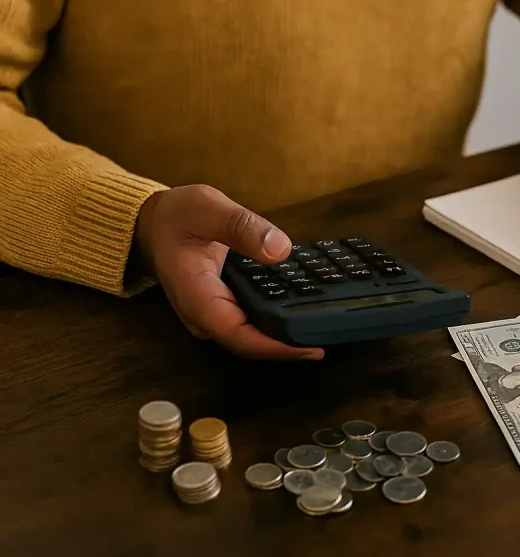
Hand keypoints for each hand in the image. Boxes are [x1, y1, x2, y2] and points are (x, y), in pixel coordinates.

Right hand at [133, 185, 324, 360]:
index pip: (238, 336)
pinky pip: (252, 322)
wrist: (152, 223)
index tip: (309, 348)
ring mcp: (213, 314)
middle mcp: (204, 315)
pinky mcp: (222, 307)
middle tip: (329, 338)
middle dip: (288, 346)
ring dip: (285, 337)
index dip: (275, 348)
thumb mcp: (207, 208)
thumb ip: (241, 226)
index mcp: (197, 297)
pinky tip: (305, 314)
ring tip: (324, 330)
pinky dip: (277, 322)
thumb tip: (280, 249)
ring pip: (252, 337)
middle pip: (250, 344)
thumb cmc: (176, 215)